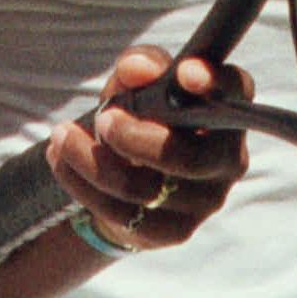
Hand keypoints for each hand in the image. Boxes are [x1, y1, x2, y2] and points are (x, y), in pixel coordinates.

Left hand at [47, 47, 248, 251]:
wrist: (130, 177)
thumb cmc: (142, 117)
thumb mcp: (137, 84)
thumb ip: (140, 67)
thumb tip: (137, 69)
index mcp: (225, 110)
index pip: (235, 92)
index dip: (214, 83)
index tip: (185, 73)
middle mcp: (227, 158)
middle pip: (187, 157)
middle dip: (134, 139)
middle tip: (102, 119)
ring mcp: (205, 200)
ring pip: (145, 189)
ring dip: (91, 161)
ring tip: (62, 137)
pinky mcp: (175, 231)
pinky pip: (123, 214)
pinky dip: (82, 184)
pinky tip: (61, 161)